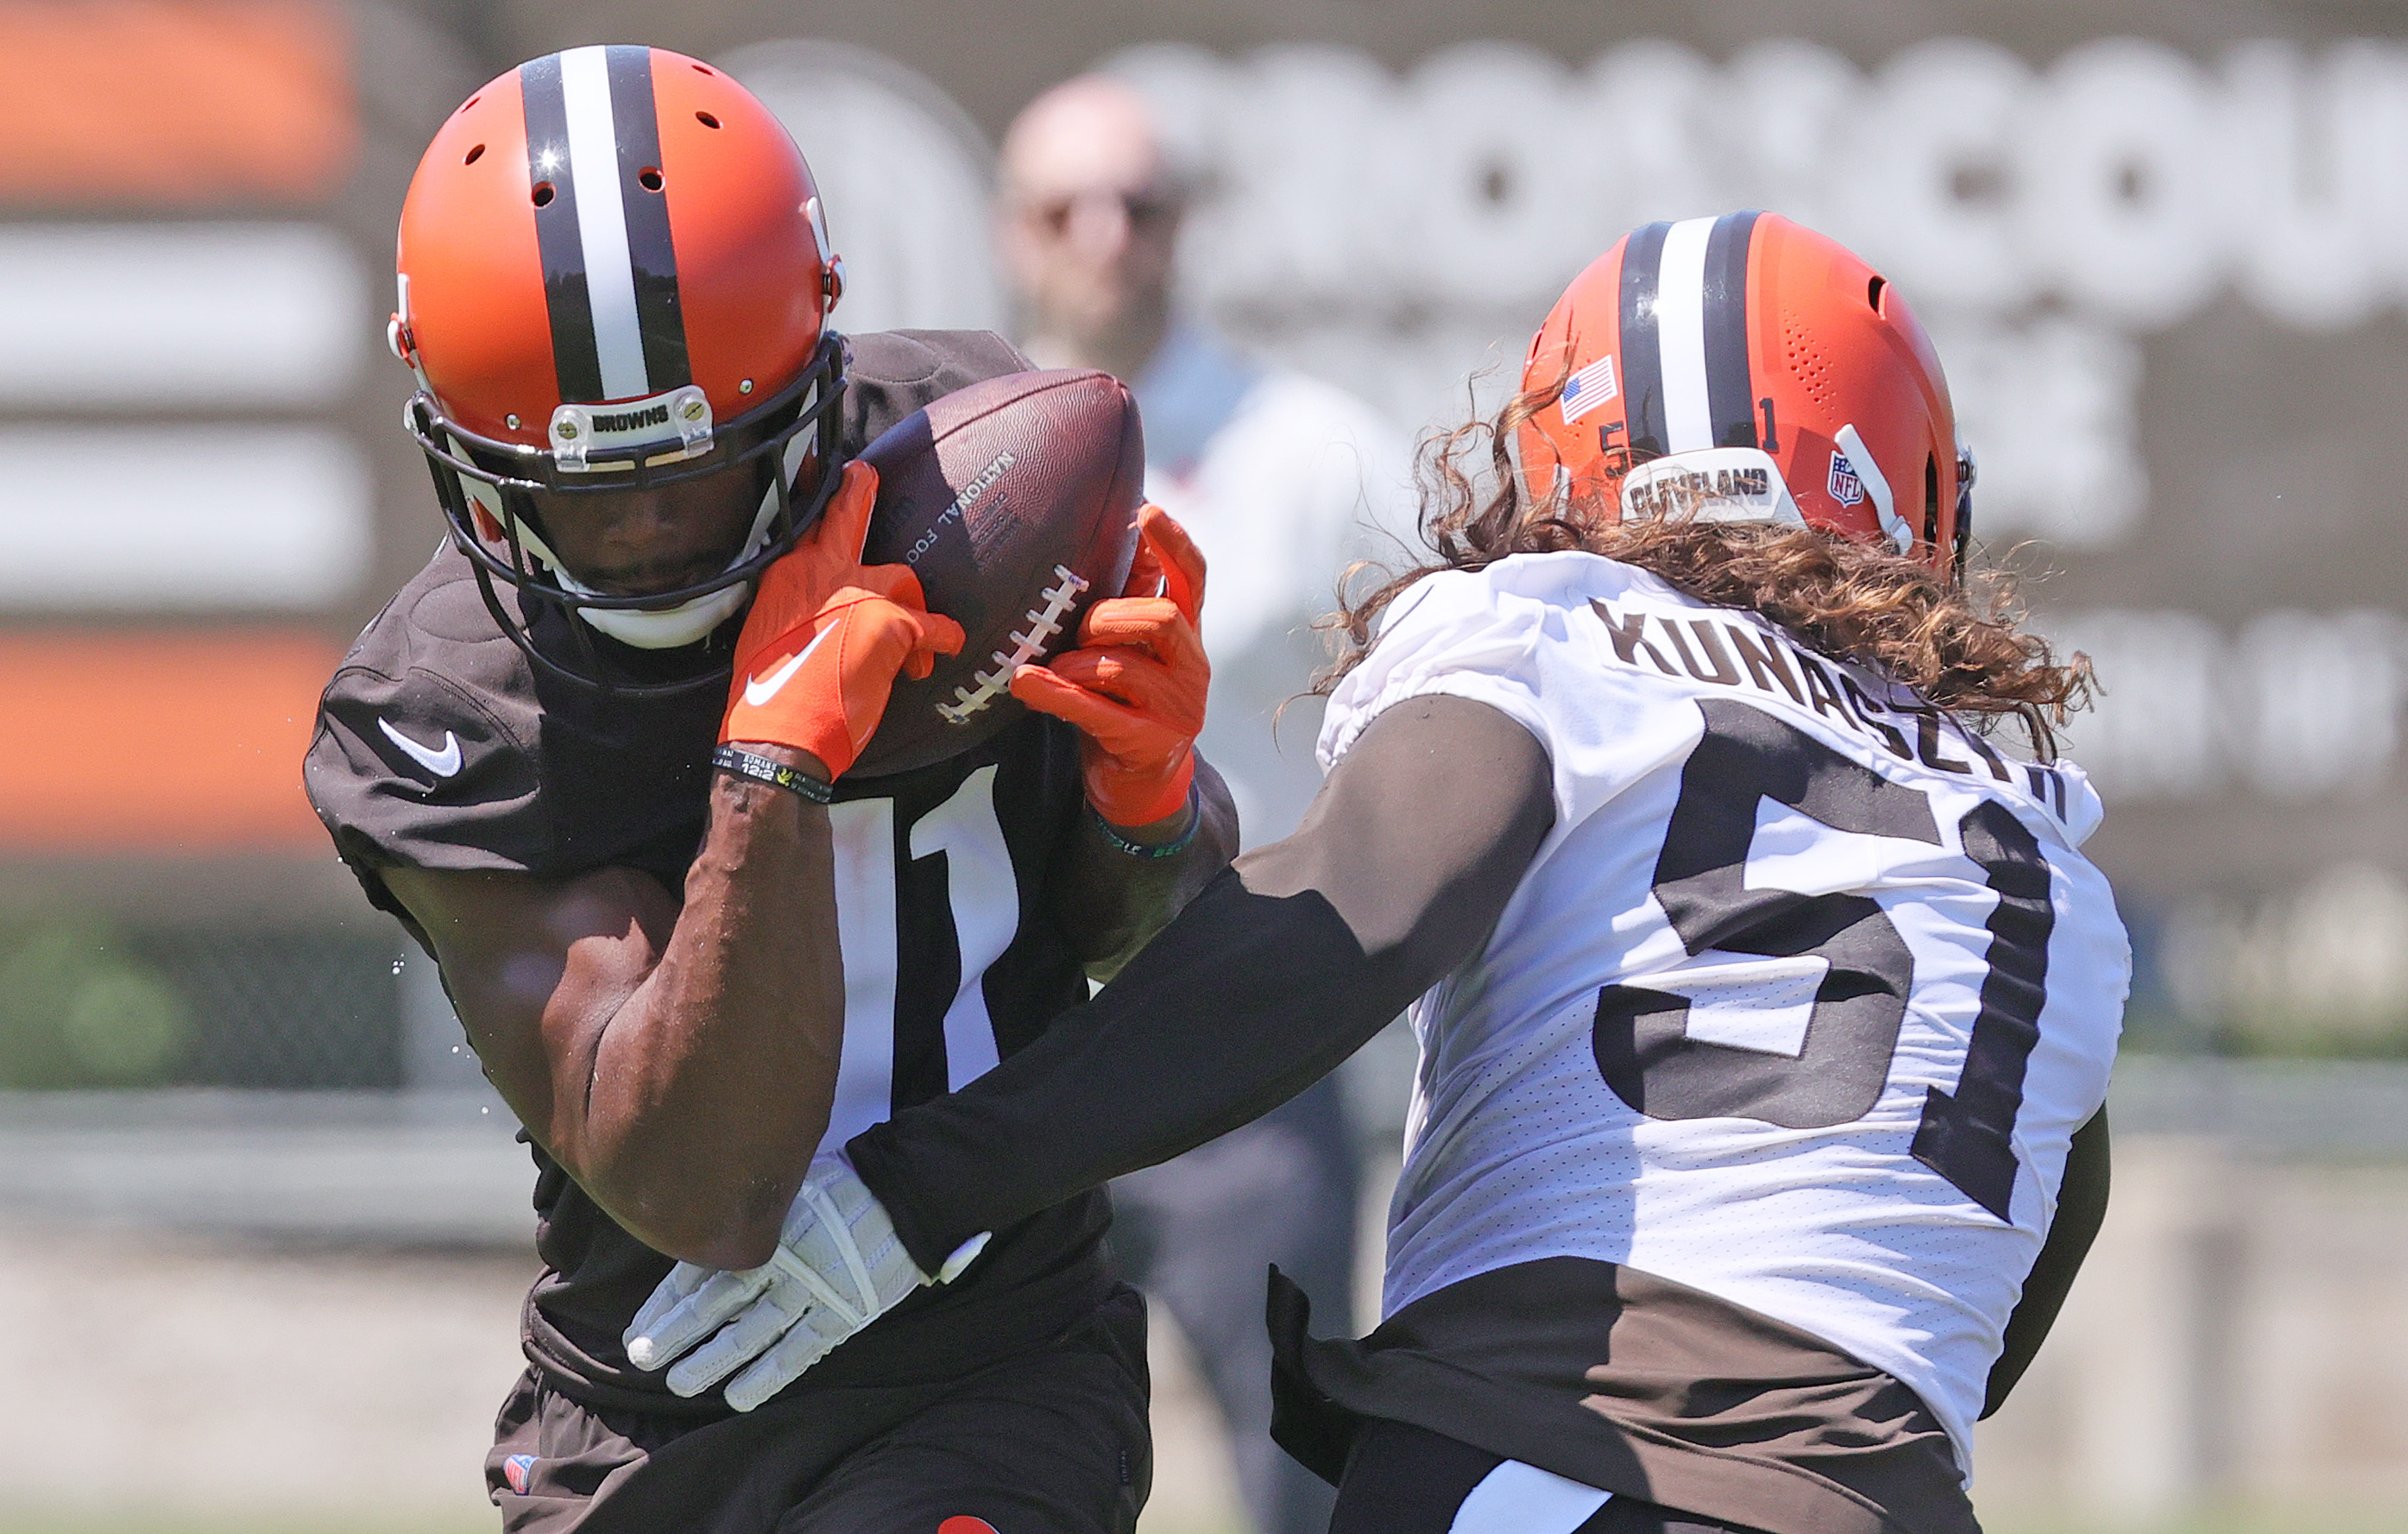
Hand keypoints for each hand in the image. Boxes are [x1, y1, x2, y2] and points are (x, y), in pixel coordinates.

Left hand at [622, 1154, 989, 1411]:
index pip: (698, 1269)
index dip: (665, 1302)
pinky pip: (798, 1353)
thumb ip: (750, 1213)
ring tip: (680, 1383)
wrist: (908, 1193)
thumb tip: (705, 1229)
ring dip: (710, 1362)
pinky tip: (739, 1397)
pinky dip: (767, 1377)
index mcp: (760, 1225)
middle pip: (712, 1305)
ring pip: (749, 1336)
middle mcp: (778, 1261)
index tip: (639, 1328)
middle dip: (674, 1334)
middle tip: (644, 1359)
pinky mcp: (842, 1314)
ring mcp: (810, 1292)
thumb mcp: (787, 1183)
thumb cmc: (846, 1183)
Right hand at [721, 461, 965, 776]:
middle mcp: (819, 573)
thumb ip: (795, 612)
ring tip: (914, 633)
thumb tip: (815, 617)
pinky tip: (945, 647)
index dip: (821, 512)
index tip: (824, 480)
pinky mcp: (892, 621)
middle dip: (859, 491)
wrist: (780, 731)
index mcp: (786, 578)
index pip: (807, 529)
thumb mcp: (768, 637)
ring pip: (899, 577)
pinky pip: (932, 625)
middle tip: (865, 474)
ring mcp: (857, 592)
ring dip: (910, 605)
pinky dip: (942, 638)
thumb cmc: (771, 696)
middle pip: (846, 516)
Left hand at [1008, 504, 1207, 827]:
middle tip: (1079, 631)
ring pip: (1125, 667)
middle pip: (1163, 617)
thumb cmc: (1126, 705)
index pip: (1194, 579)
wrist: (1137, 784)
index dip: (1174, 544)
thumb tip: (1118, 539)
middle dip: (1110, 616)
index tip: (1147, 511)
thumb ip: (1128, 607)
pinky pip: (1097, 711)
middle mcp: (1193, 667)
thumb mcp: (1133, 652)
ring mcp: (1178, 709)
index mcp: (1188, 636)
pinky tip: (1025, 684)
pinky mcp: (1151, 742)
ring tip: (1054, 669)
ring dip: (1078, 663)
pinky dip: (1056, 694)